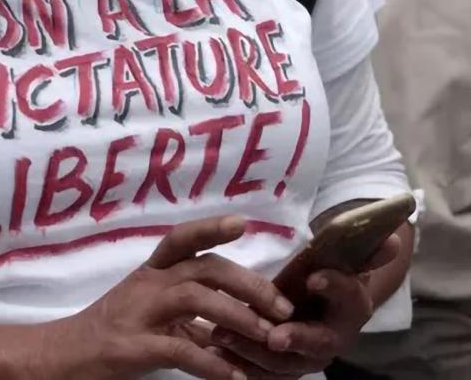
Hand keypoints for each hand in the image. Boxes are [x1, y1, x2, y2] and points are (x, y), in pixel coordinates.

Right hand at [38, 216, 294, 379]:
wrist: (63, 356)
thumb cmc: (111, 330)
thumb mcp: (147, 307)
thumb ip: (186, 305)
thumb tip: (237, 310)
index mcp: (151, 272)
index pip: (181, 239)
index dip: (211, 228)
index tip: (242, 223)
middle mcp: (147, 284)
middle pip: (203, 269)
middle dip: (248, 283)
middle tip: (282, 306)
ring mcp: (138, 314)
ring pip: (194, 299)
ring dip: (236, 316)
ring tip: (267, 337)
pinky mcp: (132, 347)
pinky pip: (179, 348)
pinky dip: (210, 362)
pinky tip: (233, 375)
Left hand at [210, 234, 401, 378]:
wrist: (317, 302)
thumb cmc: (324, 273)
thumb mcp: (338, 257)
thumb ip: (362, 250)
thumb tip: (395, 240)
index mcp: (352, 307)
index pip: (348, 297)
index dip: (334, 286)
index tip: (314, 277)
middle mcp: (333, 338)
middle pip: (317, 342)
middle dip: (295, 340)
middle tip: (275, 337)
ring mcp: (307, 358)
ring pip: (283, 362)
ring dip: (252, 351)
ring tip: (222, 336)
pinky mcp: (281, 369)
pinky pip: (260, 373)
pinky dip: (237, 365)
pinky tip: (211, 355)